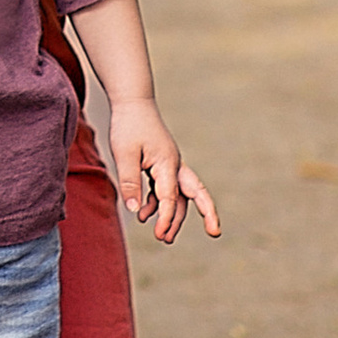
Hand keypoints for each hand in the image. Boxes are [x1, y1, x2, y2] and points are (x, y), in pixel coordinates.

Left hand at [106, 97, 221, 244]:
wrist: (132, 101)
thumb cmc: (129, 125)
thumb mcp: (124, 154)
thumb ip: (129, 182)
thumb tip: (135, 211)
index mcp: (167, 163)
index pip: (170, 197)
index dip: (166, 218)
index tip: (160, 234)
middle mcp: (174, 165)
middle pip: (195, 194)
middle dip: (206, 213)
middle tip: (213, 233)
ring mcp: (169, 164)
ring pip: (179, 195)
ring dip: (172, 215)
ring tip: (162, 236)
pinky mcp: (161, 164)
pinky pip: (165, 189)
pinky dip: (158, 203)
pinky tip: (144, 213)